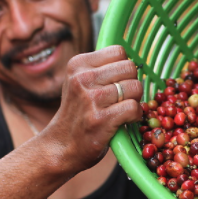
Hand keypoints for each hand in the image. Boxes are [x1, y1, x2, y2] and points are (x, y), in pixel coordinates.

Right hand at [45, 45, 142, 172]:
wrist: (61, 147)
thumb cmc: (77, 114)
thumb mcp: (79, 83)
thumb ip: (100, 69)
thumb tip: (133, 60)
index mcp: (78, 64)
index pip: (119, 52)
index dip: (124, 68)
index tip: (117, 82)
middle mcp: (82, 78)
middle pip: (130, 68)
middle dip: (132, 83)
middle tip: (122, 98)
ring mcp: (91, 99)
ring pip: (135, 87)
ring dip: (135, 101)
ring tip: (122, 110)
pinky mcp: (101, 119)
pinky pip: (134, 108)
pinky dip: (136, 115)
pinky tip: (126, 120)